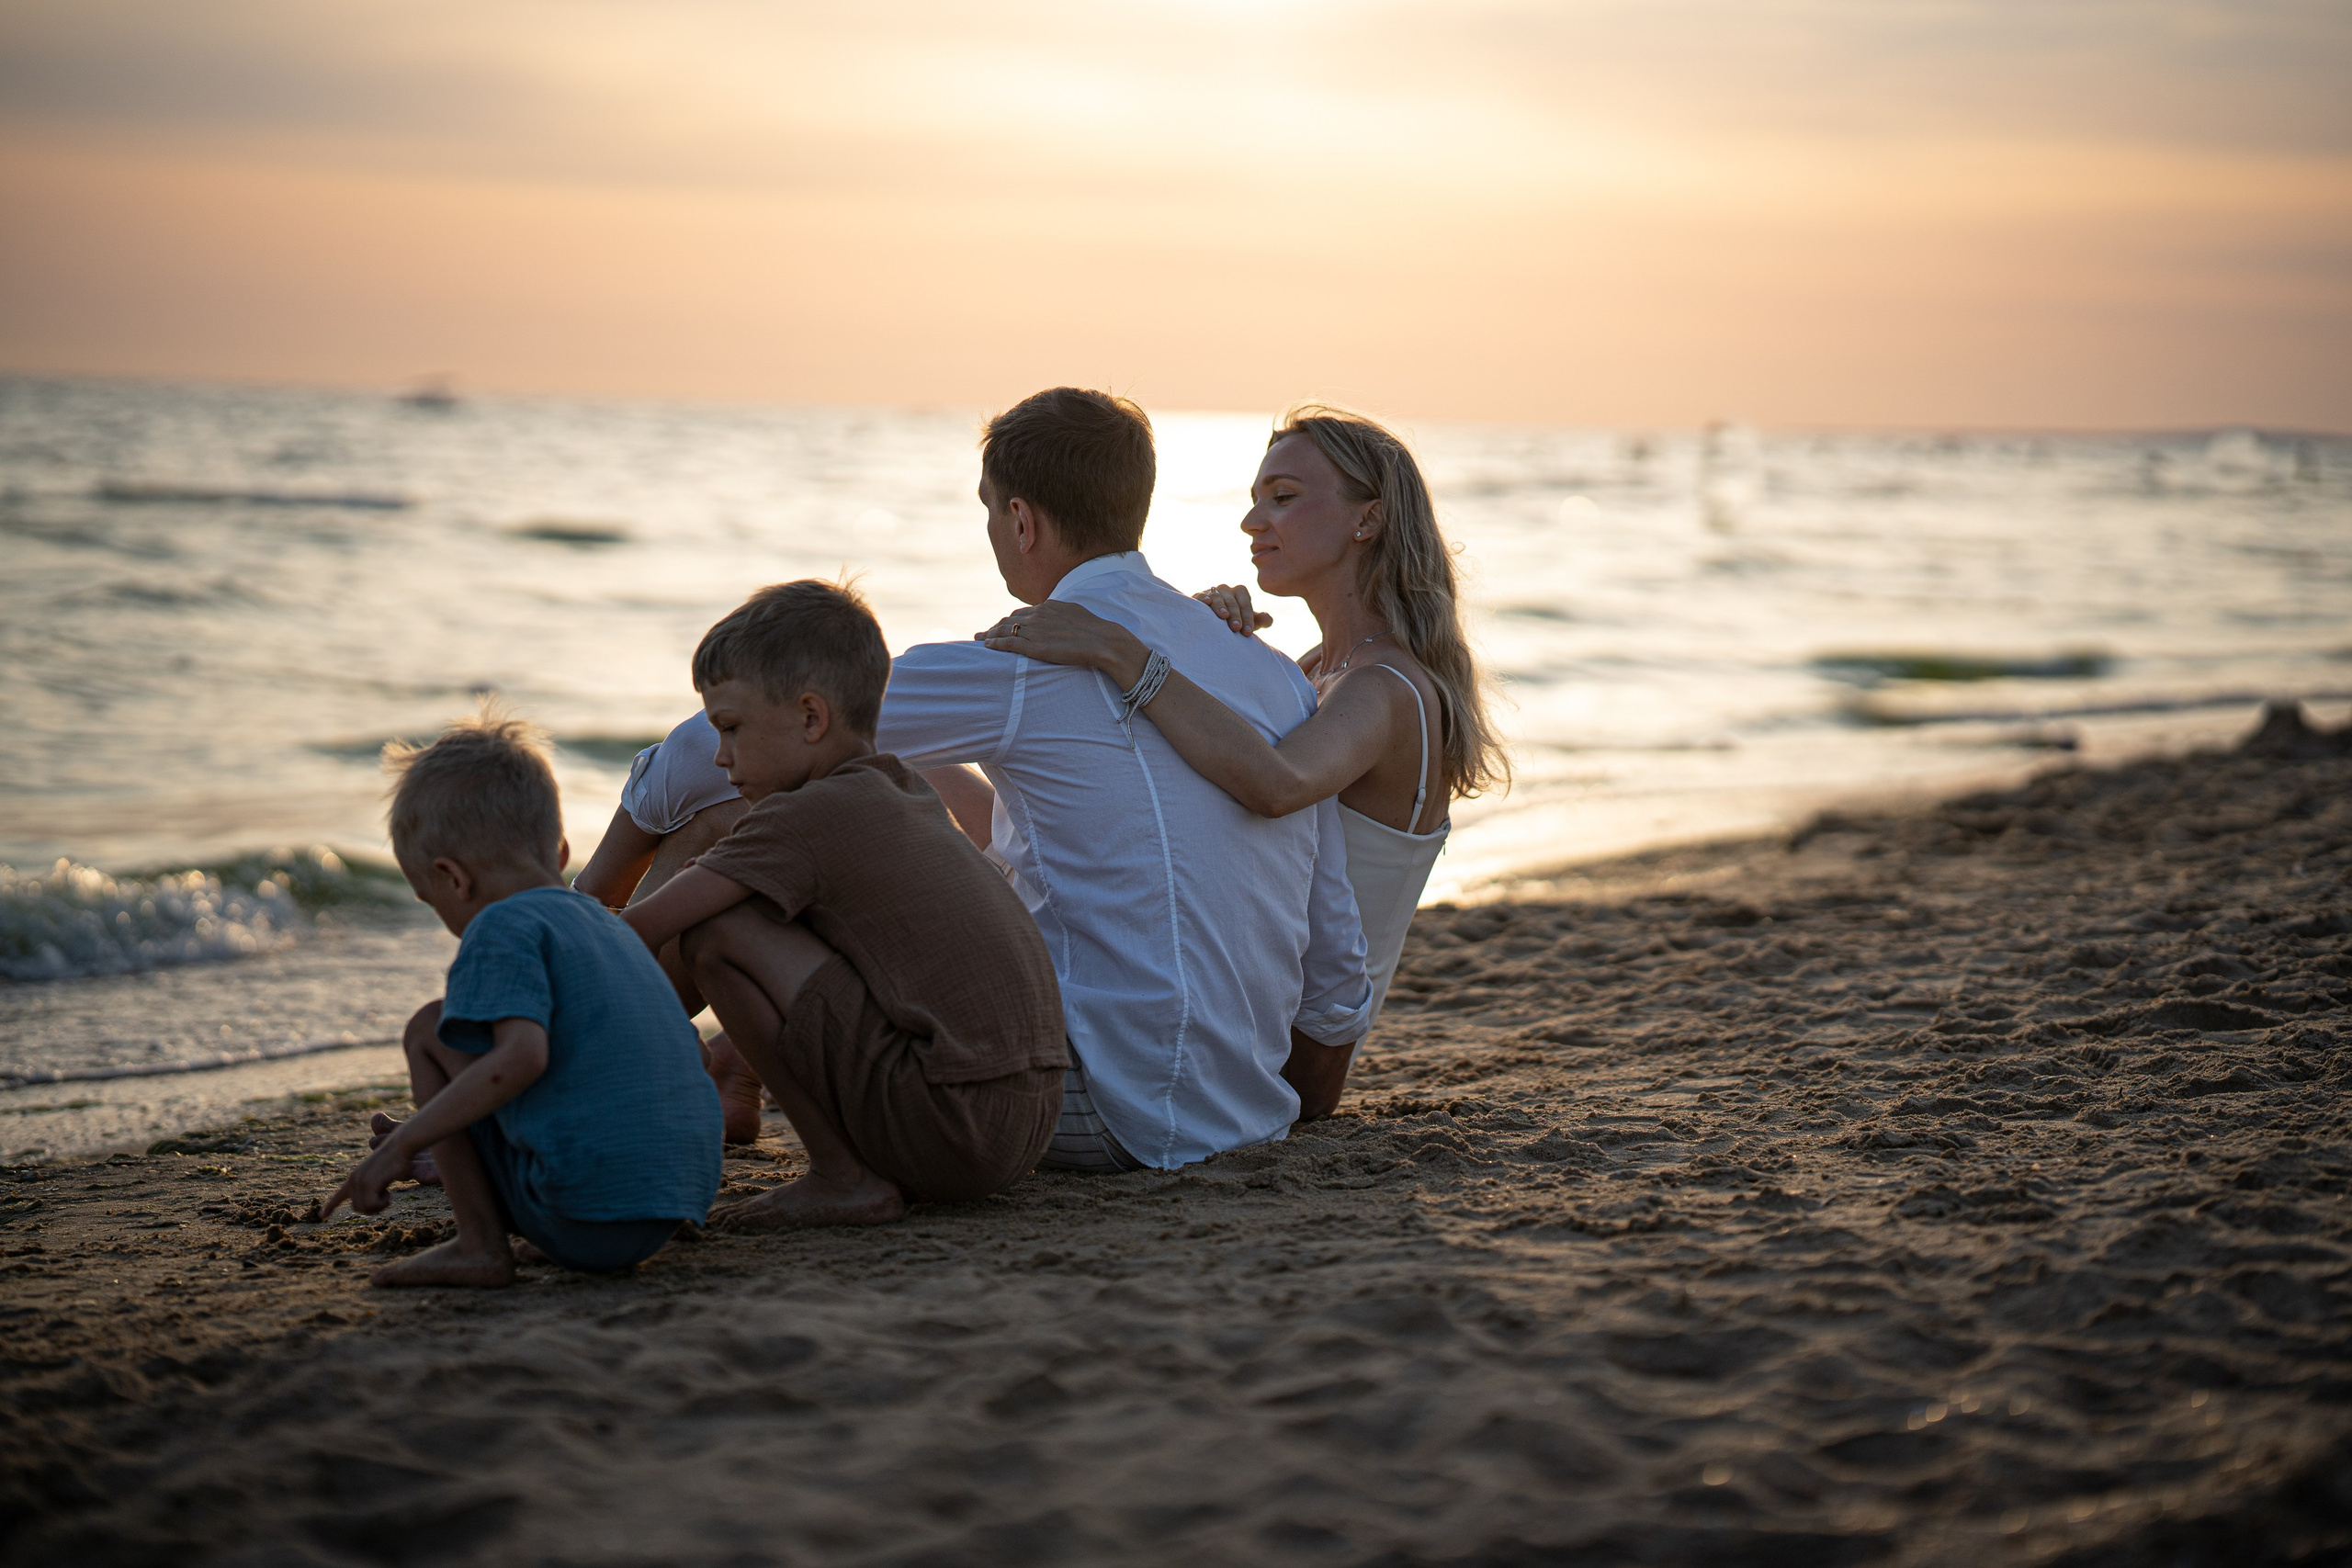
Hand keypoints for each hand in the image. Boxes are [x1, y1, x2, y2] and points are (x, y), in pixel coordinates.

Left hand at [320, 1140, 407, 1221]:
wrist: (399, 1146)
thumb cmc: (395, 1160)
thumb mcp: (380, 1176)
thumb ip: (372, 1187)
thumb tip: (369, 1203)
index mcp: (354, 1178)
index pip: (339, 1195)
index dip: (330, 1206)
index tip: (322, 1216)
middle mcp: (353, 1180)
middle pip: (358, 1208)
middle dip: (373, 1208)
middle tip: (385, 1197)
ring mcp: (360, 1182)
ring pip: (365, 1208)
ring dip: (379, 1206)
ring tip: (387, 1193)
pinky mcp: (368, 1183)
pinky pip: (372, 1205)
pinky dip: (383, 1203)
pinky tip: (388, 1192)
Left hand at [978, 601, 1148, 685]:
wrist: (1103, 641)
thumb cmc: (1094, 630)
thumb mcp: (1075, 613)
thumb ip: (1062, 613)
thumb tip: (1059, 614)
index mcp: (1048, 606)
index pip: (1021, 613)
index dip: (1009, 620)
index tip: (1002, 626)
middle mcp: (1038, 615)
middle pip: (1009, 620)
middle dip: (995, 627)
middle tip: (984, 633)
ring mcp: (1035, 631)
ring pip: (1005, 631)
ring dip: (990, 635)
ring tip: (980, 639)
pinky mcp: (1034, 647)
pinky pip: (1008, 643)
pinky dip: (995, 643)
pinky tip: (986, 646)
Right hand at [1195, 584, 1270, 634]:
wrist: (1213, 624)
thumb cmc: (1234, 622)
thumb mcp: (1247, 623)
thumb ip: (1259, 621)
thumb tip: (1268, 619)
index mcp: (1240, 593)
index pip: (1245, 603)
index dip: (1248, 618)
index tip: (1247, 632)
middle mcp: (1226, 590)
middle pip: (1232, 601)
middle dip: (1235, 615)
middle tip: (1237, 628)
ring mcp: (1211, 592)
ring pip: (1217, 596)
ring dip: (1221, 606)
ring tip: (1224, 616)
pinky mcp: (1198, 597)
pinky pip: (1200, 595)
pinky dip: (1203, 598)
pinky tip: (1206, 603)